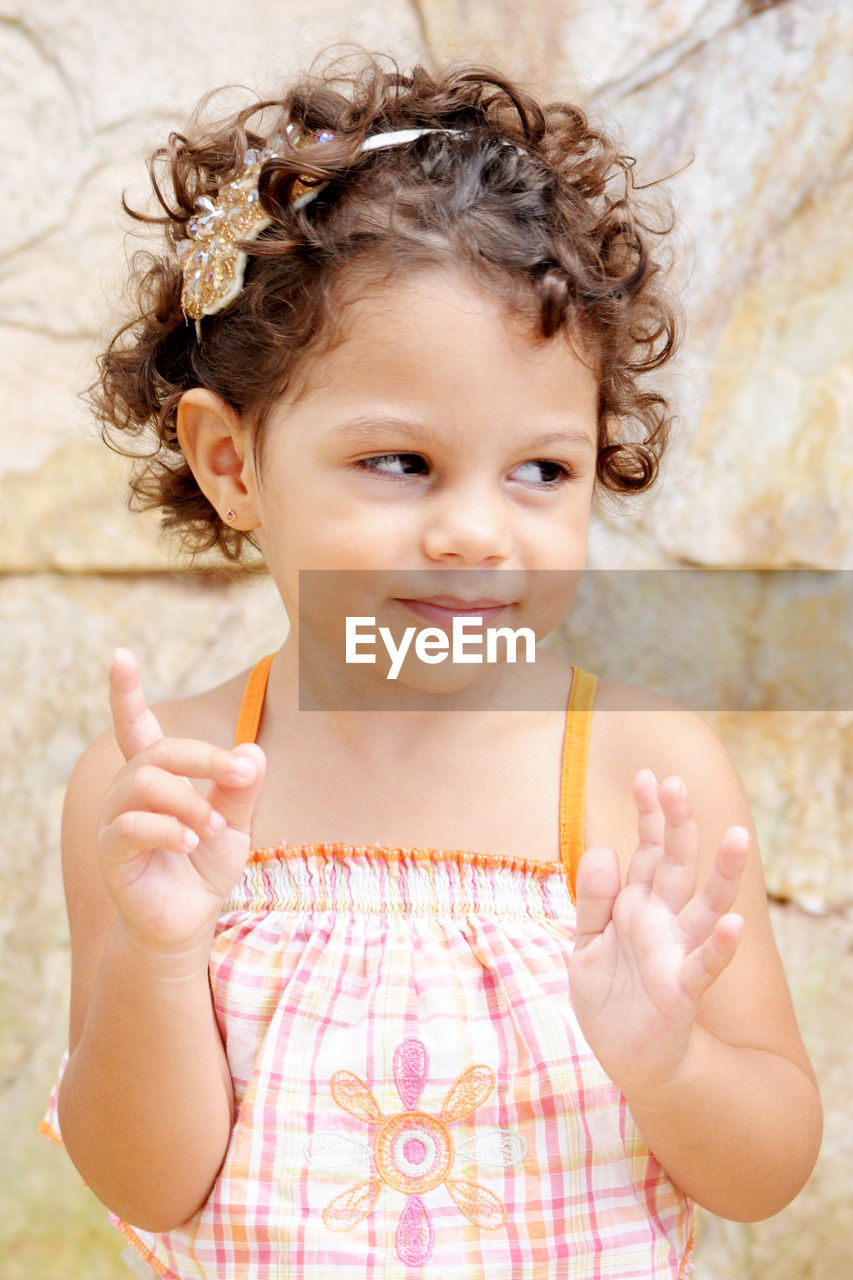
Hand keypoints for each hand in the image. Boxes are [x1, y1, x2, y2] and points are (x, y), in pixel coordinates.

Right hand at [97, 648, 265, 953]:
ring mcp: (115, 822)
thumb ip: (242, 787)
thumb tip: (253, 751)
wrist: (188, 923)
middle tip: (243, 776)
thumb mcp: (236, 822)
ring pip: (141, 784)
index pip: (135, 726)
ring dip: (188, 801)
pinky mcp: (112, 855)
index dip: (126, 692)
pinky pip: (129, 827)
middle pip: (158, 752)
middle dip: (205, 757)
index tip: (120, 655)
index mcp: (156, 776)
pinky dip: (167, 829)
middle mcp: (128, 792)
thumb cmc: (205, 866)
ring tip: (214, 827)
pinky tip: (190, 842)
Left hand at [569, 769, 748, 1095]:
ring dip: (723, 875)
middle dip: (677, 826)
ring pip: (705, 907)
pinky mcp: (681, 990)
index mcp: (637, 905)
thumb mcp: (586, 943)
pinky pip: (704, 964)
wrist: (623, 1055)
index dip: (649, 816)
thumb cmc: (608, 995)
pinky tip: (733, 924)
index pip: (648, 851)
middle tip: (677, 783)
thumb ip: (593, 899)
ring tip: (738, 838)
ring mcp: (676, 953)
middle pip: (676, 866)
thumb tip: (602, 849)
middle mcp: (663, 921)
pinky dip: (720, 945)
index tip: (646, 776)